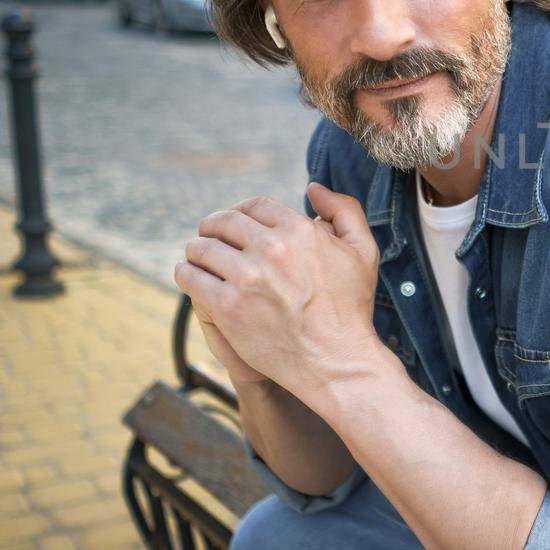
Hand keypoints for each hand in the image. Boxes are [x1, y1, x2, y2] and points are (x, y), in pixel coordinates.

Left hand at [174, 184, 381, 404]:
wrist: (337, 360)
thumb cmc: (351, 308)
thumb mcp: (363, 251)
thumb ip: (343, 210)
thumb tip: (313, 188)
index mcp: (300, 229)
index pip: (254, 205)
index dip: (241, 211)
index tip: (236, 225)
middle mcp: (271, 248)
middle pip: (223, 222)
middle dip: (213, 227)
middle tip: (210, 237)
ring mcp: (246, 277)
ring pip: (201, 248)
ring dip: (196, 250)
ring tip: (198, 259)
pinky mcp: (227, 306)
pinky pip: (190, 277)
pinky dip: (186, 273)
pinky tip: (191, 277)